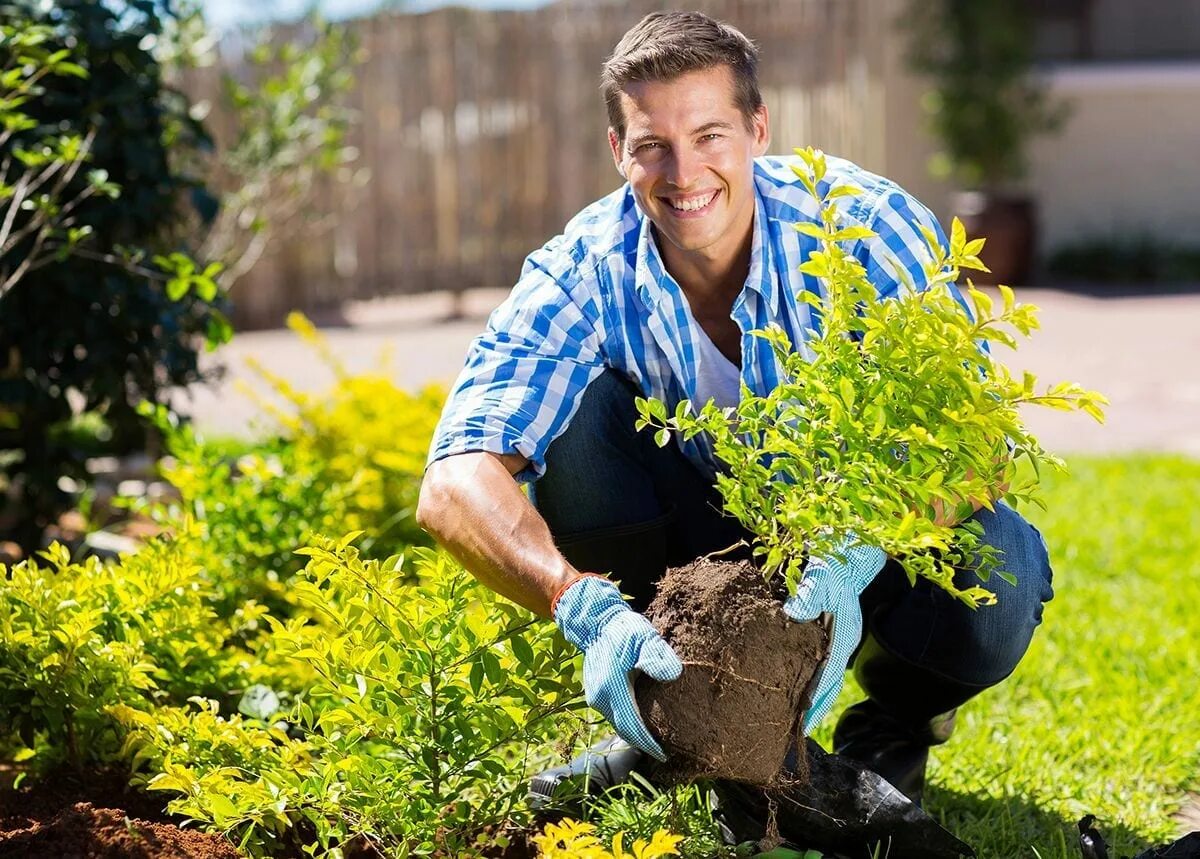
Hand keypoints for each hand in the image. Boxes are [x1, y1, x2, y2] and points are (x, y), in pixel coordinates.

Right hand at [553, 574, 681, 759]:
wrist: (596, 622)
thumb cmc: (622, 629)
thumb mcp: (645, 638)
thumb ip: (658, 657)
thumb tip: (673, 675)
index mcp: (612, 688)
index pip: (632, 725)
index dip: (648, 743)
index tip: (664, 754)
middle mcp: (600, 698)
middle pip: (624, 729)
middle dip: (643, 743)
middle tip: (663, 751)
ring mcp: (595, 697)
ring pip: (618, 723)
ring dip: (635, 733)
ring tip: (655, 739)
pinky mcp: (595, 694)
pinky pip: (613, 714)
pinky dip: (627, 722)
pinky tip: (640, 722)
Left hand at [782, 536, 886, 732]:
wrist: (849, 546)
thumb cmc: (835, 560)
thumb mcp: (821, 574)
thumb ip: (808, 596)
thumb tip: (790, 617)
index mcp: (844, 635)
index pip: (828, 677)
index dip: (816, 701)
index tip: (803, 723)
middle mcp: (842, 642)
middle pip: (828, 684)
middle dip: (814, 708)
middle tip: (796, 732)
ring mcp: (838, 638)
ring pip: (824, 675)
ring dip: (812, 696)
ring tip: (794, 719)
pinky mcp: (830, 632)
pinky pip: (819, 662)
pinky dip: (809, 678)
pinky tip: (793, 685)